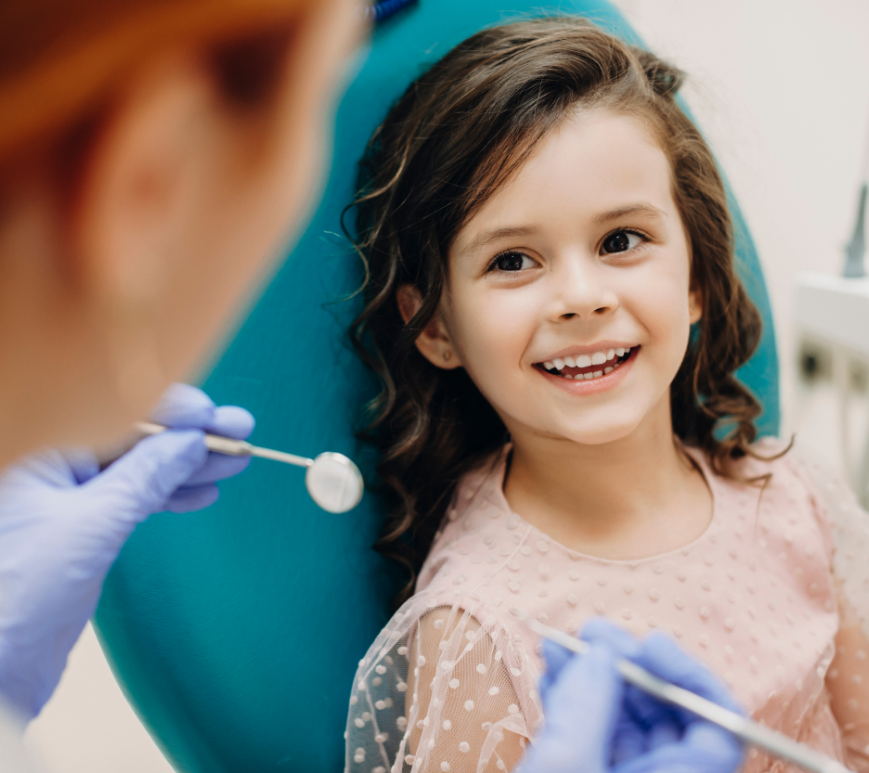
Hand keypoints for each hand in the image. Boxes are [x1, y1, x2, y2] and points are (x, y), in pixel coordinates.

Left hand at [0, 384, 253, 719]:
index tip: (212, 418)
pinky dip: (171, 495)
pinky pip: (135, 497)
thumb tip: (190, 442)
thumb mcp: (92, 524)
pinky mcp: (83, 528)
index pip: (115, 412)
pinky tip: (203, 492)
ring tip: (234, 460)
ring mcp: (68, 497)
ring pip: (140, 467)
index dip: (170, 411)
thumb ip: (145, 477)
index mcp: (40, 451)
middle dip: (189, 436)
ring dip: (189, 465)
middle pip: (133, 436)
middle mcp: (52, 466)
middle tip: (238, 430)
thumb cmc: (16, 594)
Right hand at [521, 618, 744, 772]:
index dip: (690, 679)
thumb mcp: (565, 766)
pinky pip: (597, 734)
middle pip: (667, 717)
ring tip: (558, 644)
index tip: (649, 645)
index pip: (719, 731)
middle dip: (629, 667)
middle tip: (591, 634)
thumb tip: (601, 655)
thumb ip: (587, 708)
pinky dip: (575, 700)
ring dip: (593, 675)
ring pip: (626, 722)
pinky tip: (553, 671)